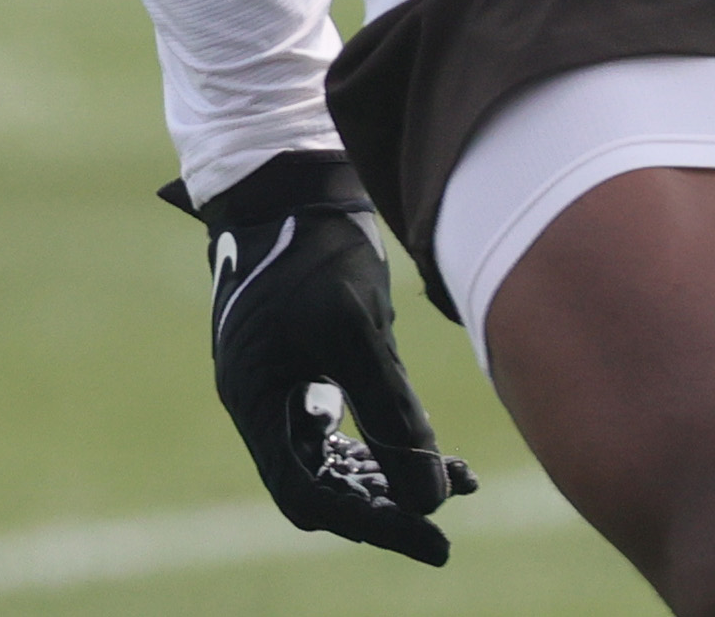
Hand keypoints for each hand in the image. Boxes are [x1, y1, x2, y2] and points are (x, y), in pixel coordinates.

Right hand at [164, 154, 473, 568]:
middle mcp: (259, 401)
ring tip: (461, 479)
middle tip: (450, 521)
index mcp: (254, 399)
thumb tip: (431, 501)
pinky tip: (434, 444)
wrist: (294, 179)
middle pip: (320, 487)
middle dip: (386, 507)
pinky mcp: (301, 363)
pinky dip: (385, 441)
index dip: (371, 524)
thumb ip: (391, 414)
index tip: (433, 536)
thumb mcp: (355, 330)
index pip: (308, 496)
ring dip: (392, 476)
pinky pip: (342, 426)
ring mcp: (277, 383)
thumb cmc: (314, 247)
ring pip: (335, 460)